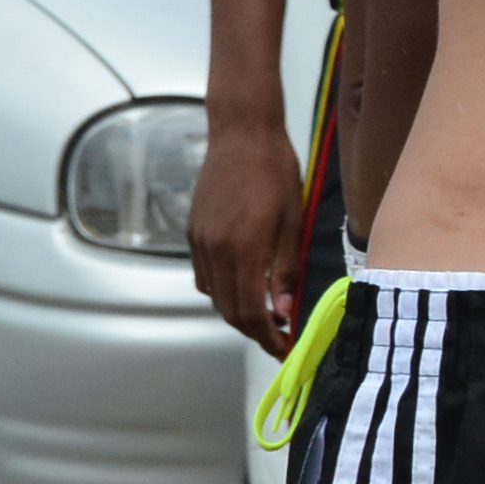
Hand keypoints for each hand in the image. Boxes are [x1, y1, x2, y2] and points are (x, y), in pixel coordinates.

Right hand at [187, 113, 306, 354]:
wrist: (242, 134)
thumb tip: (285, 310)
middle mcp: (214, 249)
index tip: (287, 348)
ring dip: (238, 313)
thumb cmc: (276, 172)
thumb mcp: (291, 222)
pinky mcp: (193, 232)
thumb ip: (285, 269)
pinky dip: (223, 291)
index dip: (269, 337)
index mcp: (243, 248)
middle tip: (280, 339)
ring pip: (214, 295)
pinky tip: (244, 286)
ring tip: (266, 315)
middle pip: (229, 310)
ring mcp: (199, 241)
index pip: (252, 311)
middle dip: (255, 332)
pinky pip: (204, 275)